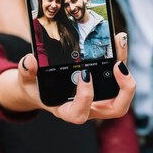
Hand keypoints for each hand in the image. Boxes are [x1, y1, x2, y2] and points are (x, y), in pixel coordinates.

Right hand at [17, 32, 134, 123]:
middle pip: (116, 108)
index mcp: (68, 110)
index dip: (85, 97)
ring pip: (122, 93)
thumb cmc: (36, 87)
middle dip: (124, 90)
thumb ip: (27, 72)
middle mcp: (89, 108)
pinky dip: (120, 58)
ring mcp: (99, 99)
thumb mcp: (26, 80)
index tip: (85, 75)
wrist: (44, 88)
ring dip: (126, 70)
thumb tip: (30, 61)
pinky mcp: (104, 86)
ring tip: (120, 42)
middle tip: (119, 65)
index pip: (80, 114)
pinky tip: (117, 39)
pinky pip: (119, 76)